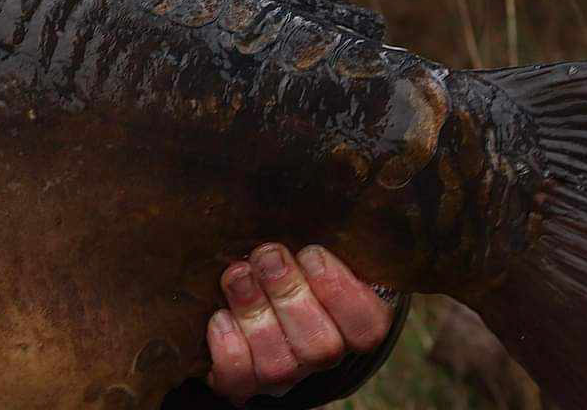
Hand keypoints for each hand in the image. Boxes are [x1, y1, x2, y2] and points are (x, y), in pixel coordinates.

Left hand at [204, 244, 392, 405]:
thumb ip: (318, 239)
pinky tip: (219, 316)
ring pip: (278, 364)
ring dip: (255, 313)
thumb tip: (311, 204)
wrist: (254, 296)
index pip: (367, 327)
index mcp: (353, 324)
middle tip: (267, 254)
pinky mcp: (244, 382)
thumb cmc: (293, 262)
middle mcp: (322, 356)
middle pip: (320, 346)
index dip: (340, 292)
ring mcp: (284, 374)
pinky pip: (239, 380)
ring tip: (238, 275)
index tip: (312, 253)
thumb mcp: (313, 248)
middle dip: (288, 294)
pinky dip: (228, 348)